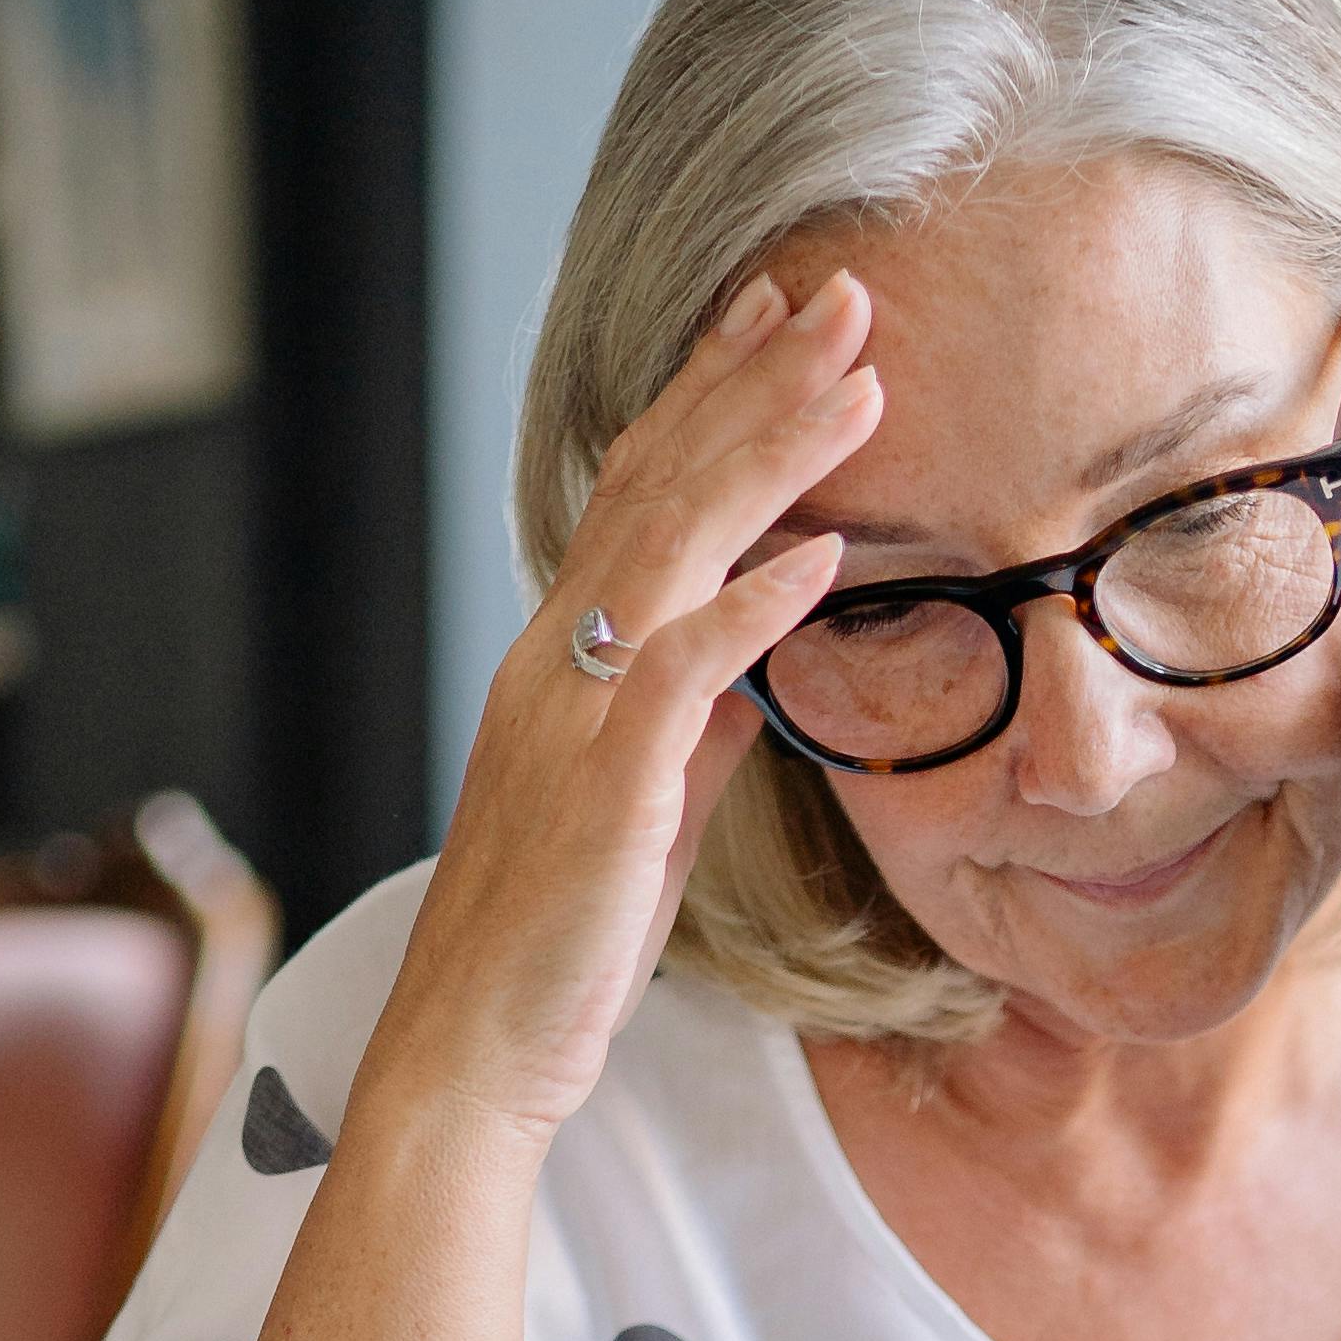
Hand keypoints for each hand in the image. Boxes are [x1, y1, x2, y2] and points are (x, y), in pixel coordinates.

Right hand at [373, 268, 880, 1150]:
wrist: (479, 1047)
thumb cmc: (562, 935)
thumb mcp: (647, 803)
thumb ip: (696, 718)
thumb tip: (763, 649)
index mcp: (561, 657)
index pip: (635, 489)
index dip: (705, 394)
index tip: (774, 316)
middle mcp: (555, 660)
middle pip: (658, 484)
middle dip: (753, 381)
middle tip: (842, 293)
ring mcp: (575, 716)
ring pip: (673, 548)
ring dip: (771, 457)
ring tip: (860, 381)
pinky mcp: (607, 788)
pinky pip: (681, 672)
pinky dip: (752, 607)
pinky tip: (822, 558)